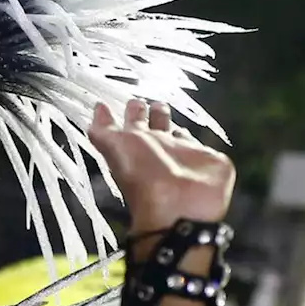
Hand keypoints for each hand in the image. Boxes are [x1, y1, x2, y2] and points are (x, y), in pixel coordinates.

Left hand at [89, 99, 235, 234]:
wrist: (179, 206)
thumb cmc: (143, 178)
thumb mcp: (115, 149)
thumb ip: (104, 131)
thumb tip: (97, 108)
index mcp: (136, 145)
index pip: (132, 123)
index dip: (131, 112)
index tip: (129, 99)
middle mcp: (158, 149)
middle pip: (152, 125)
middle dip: (147, 112)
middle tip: (142, 100)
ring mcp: (183, 155)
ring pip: (174, 133)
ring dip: (166, 121)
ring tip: (161, 105)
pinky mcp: (207, 159)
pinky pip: (198, 145)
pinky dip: (194, 139)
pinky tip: (190, 132)